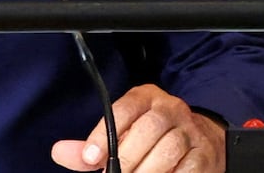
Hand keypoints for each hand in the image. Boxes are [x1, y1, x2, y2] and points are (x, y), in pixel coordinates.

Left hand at [51, 84, 225, 172]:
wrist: (201, 141)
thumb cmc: (151, 139)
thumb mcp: (122, 135)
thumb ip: (94, 145)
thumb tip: (59, 152)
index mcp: (145, 98)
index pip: (123, 109)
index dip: (104, 134)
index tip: (90, 158)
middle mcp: (170, 108)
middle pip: (148, 129)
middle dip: (126, 158)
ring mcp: (190, 130)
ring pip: (169, 148)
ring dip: (147, 171)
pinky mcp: (204, 153)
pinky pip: (188, 167)